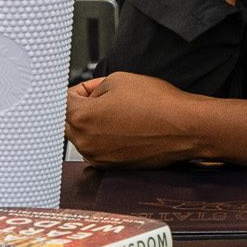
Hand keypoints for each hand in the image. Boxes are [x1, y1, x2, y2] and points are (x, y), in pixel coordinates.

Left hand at [66, 72, 197, 166]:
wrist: (185, 128)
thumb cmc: (157, 103)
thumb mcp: (118, 79)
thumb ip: (93, 88)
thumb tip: (88, 97)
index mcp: (82, 119)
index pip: (61, 102)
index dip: (77, 90)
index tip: (87, 88)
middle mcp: (86, 144)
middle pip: (69, 122)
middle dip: (81, 107)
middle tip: (103, 97)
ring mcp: (99, 158)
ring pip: (84, 137)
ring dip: (93, 124)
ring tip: (118, 112)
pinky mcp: (112, 167)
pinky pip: (98, 149)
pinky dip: (105, 137)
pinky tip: (124, 127)